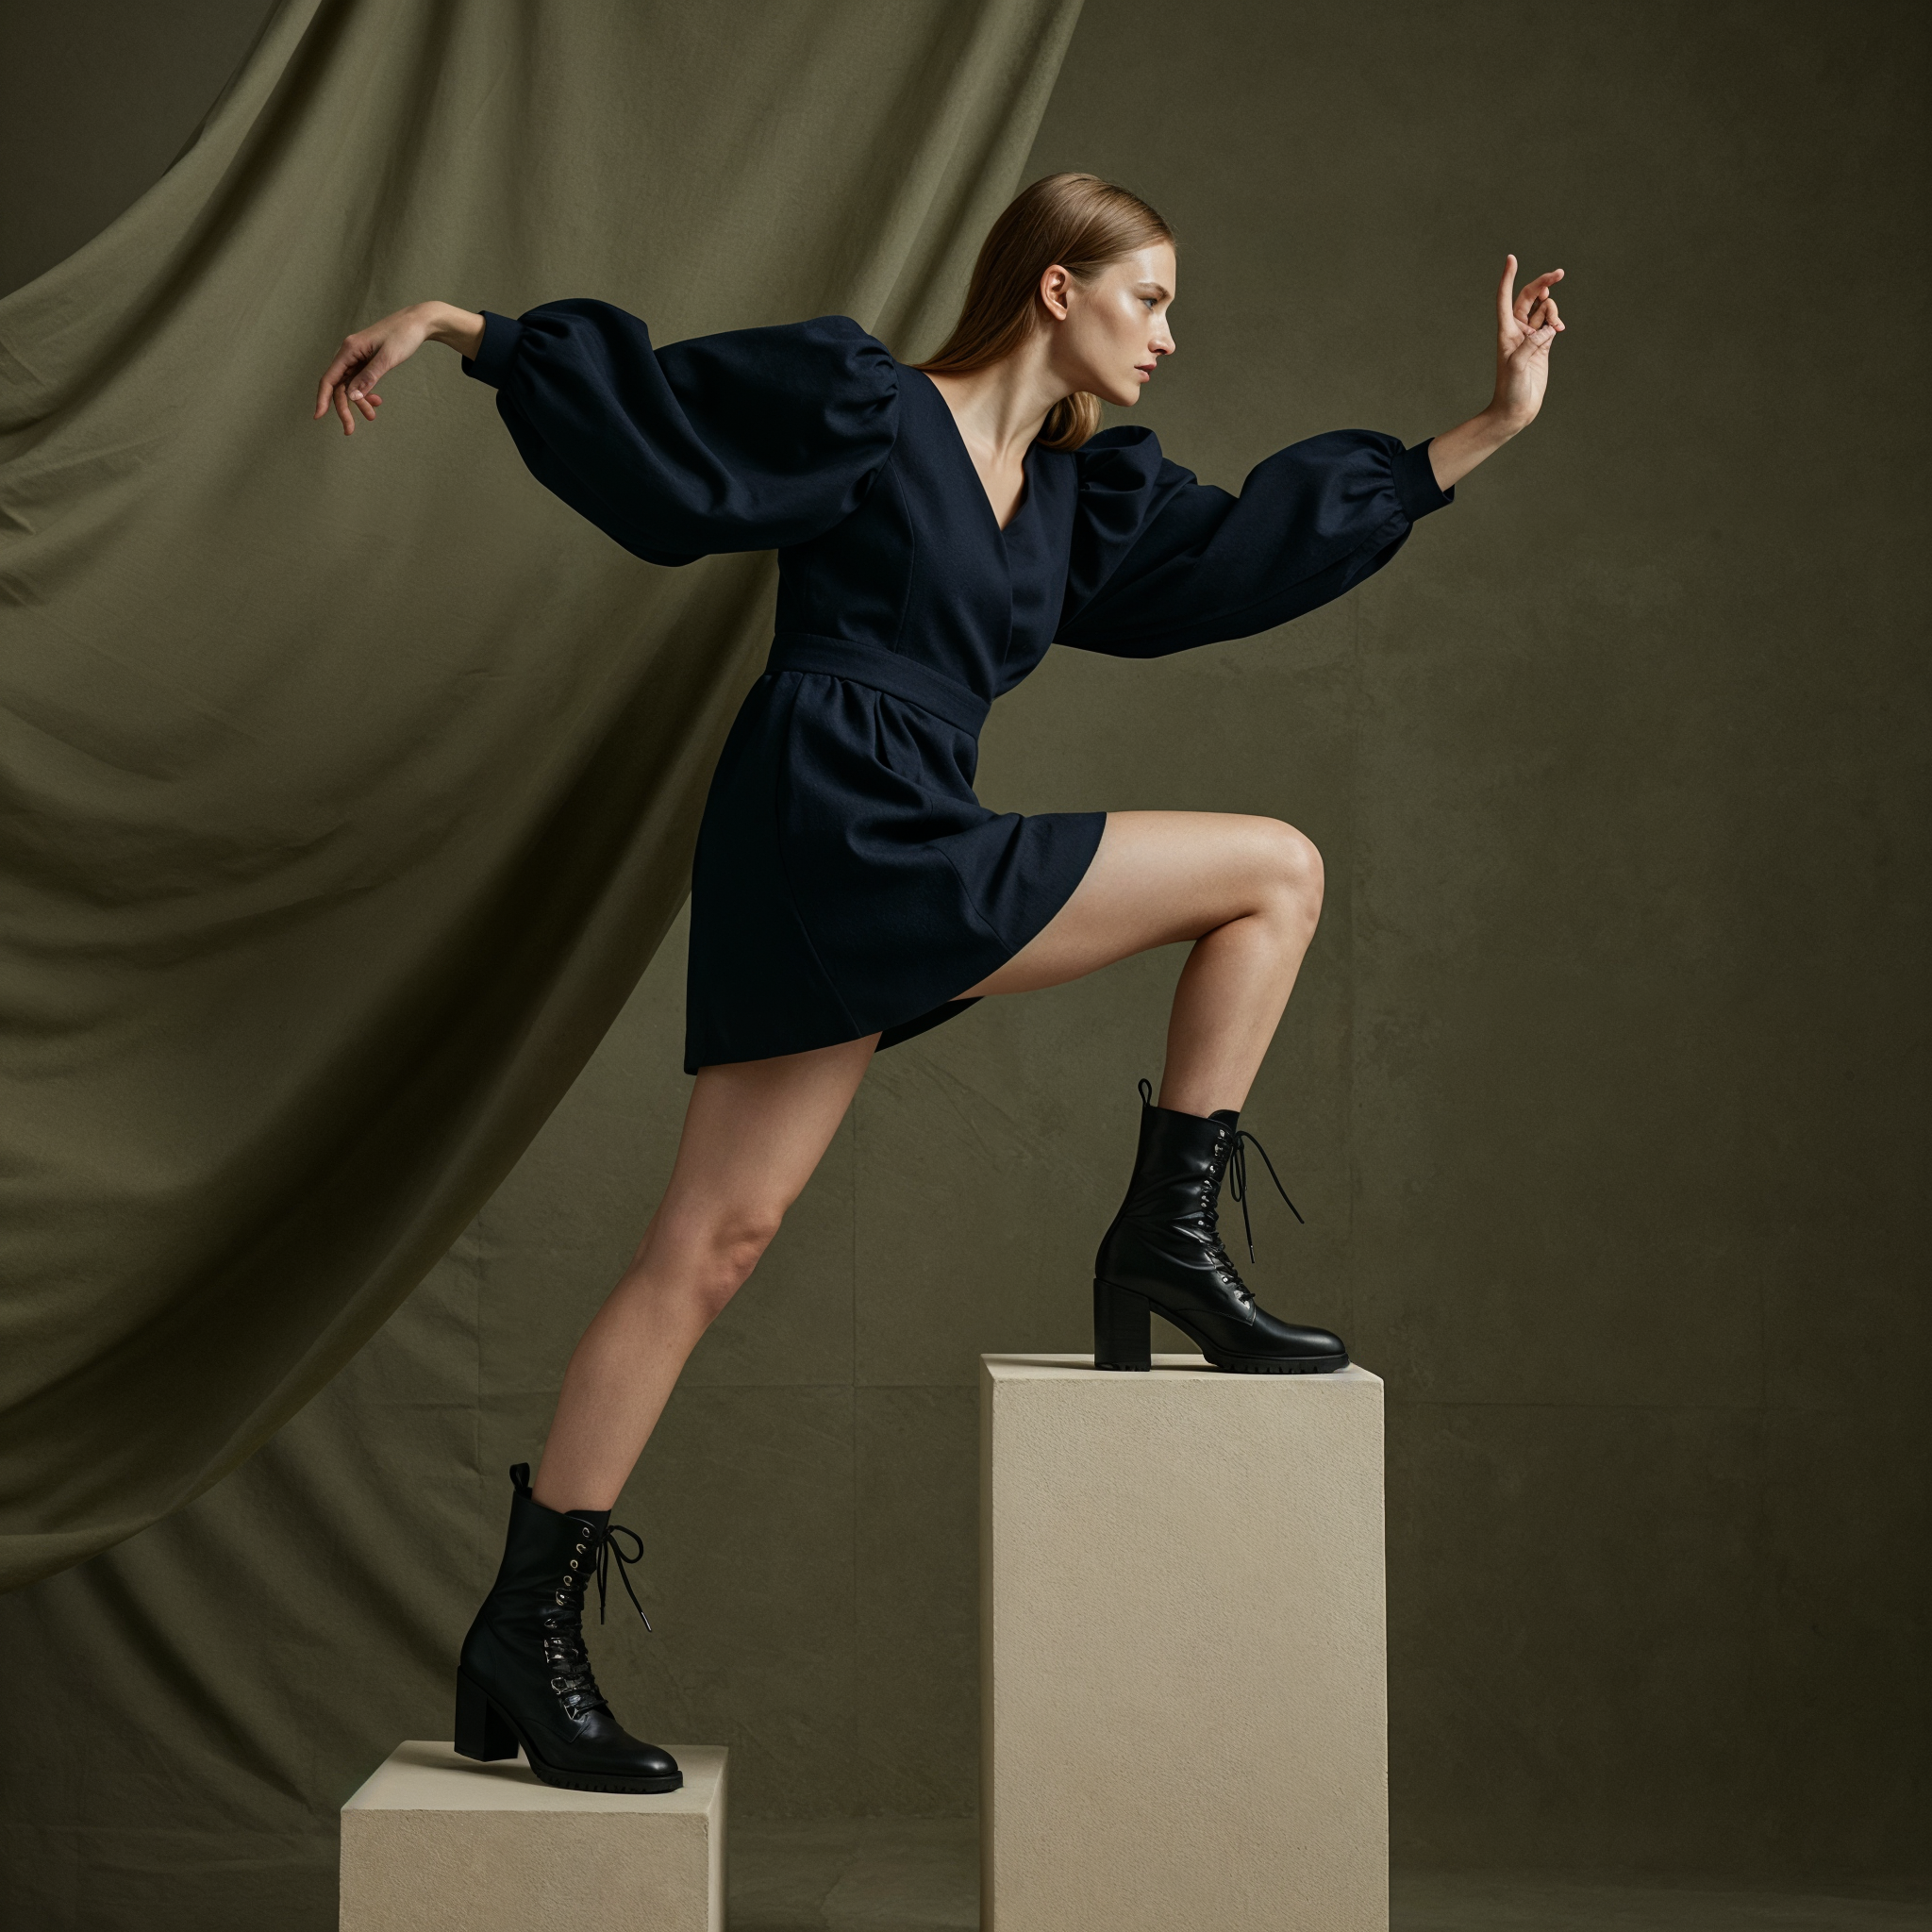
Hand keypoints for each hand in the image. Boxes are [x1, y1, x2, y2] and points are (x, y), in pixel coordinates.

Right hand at [312, 302, 481, 434]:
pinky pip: (360, 380)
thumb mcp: (388, 358)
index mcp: (349, 349)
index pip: (329, 378)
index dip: (323, 398)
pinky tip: (376, 401)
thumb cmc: (404, 336)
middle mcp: (349, 353)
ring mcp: (358, 357)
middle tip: (350, 431)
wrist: (418, 322)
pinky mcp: (367, 360)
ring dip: (358, 403)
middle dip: (344, 408)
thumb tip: (351, 396)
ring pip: (350, 385)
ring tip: (372, 416)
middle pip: (339, 385)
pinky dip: (366, 393)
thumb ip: (369, 377)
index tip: (318, 416)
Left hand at [1490, 254, 1564, 430]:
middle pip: (1529, 297)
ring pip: (1544, 310)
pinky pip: (1551, 324)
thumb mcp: (1518, 365)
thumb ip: (1533, 343)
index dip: (1508, 278)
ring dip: (1553, 310)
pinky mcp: (1542, 345)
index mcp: (1506, 331)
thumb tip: (1549, 329)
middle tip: (1560, 273)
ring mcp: (1531, 337)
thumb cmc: (1510, 390)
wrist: (1516, 410)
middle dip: (1543, 283)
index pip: (1505, 298)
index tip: (1512, 258)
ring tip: (1556, 327)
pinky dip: (1557, 321)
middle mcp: (1517, 330)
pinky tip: (1560, 328)